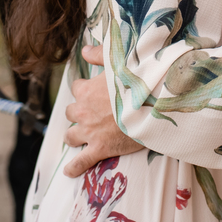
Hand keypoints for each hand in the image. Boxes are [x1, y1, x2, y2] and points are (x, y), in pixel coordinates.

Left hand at [62, 45, 141, 177]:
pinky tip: (70, 171)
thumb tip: (84, 49)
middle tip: (91, 114)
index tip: (93, 91)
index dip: (84, 90)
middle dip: (78, 113)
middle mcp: (83, 111)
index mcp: (86, 90)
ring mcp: (90, 131)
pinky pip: (81, 161)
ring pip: (71, 136)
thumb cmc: (136, 82)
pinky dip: (74, 167)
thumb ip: (98, 54)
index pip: (77, 88)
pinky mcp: (99, 148)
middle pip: (71, 112)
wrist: (151, 105)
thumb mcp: (117, 62)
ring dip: (74, 136)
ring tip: (78, 137)